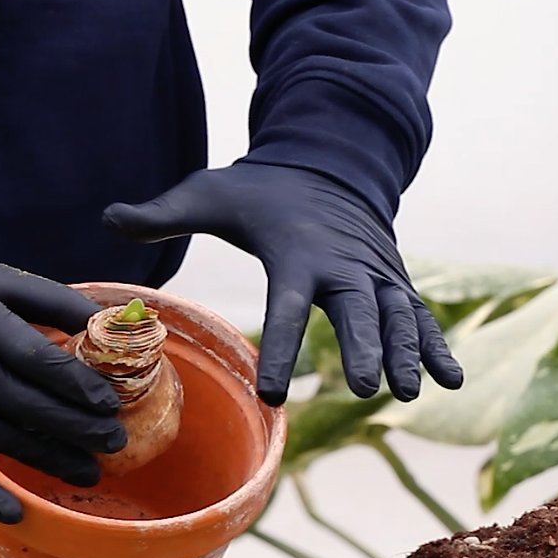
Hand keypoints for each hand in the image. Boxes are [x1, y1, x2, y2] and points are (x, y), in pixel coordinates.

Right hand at [0, 255, 126, 523]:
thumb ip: (46, 299)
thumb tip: (102, 322)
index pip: (39, 360)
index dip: (79, 385)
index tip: (110, 402)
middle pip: (27, 406)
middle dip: (78, 428)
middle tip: (114, 442)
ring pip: (0, 440)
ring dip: (49, 461)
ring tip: (89, 472)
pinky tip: (17, 511)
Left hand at [102, 162, 462, 404]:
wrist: (326, 163)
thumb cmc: (258, 191)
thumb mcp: (208, 194)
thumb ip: (162, 213)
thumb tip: (107, 218)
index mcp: (295, 252)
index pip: (286, 307)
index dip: (280, 348)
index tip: (272, 392)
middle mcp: (342, 264)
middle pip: (357, 311)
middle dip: (364, 349)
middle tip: (367, 389)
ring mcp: (375, 273)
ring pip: (397, 316)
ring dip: (407, 353)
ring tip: (412, 393)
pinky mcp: (393, 282)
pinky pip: (419, 316)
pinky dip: (437, 345)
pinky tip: (450, 380)